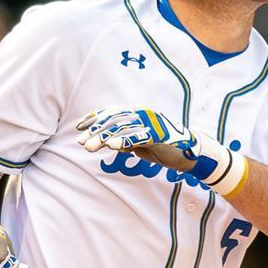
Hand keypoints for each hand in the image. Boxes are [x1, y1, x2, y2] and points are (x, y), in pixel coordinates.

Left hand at [76, 106, 244, 193]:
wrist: (188, 154)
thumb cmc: (163, 148)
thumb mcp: (139, 144)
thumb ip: (124, 140)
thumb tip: (106, 142)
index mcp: (137, 114)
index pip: (111, 113)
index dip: (94, 119)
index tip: (79, 128)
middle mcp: (142, 114)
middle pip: (113, 120)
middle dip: (95, 131)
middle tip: (80, 142)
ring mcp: (151, 123)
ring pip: (122, 128)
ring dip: (103, 137)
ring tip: (89, 147)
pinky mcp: (158, 134)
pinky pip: (137, 136)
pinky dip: (123, 140)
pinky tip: (110, 146)